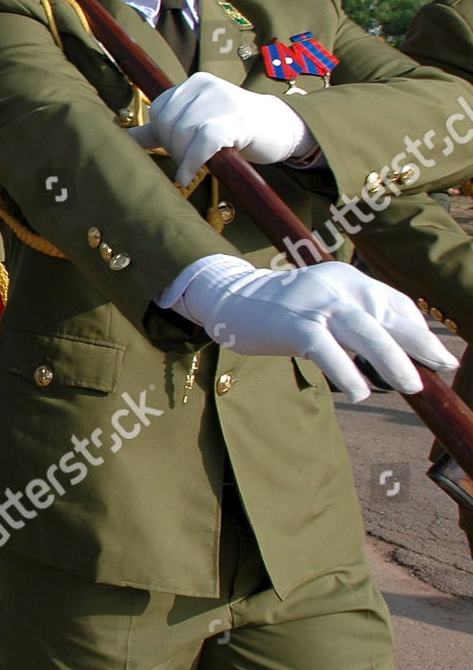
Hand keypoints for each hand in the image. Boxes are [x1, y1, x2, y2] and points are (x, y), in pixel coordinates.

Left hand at [128, 72, 314, 185]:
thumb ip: (161, 130)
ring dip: (183, 156)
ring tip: (195, 165)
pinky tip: (188, 175)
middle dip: (173, 147)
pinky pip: (202, 142)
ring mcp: (222, 101)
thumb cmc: (234, 129)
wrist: (280, 130)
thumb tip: (122, 138)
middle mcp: (206, 86)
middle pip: (168, 122)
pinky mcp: (236, 120)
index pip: (159, 111)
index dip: (162, 135)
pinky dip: (192, 162)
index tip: (177, 150)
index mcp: (194, 84)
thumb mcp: (196, 123)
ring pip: (183, 133)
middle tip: (188, 161)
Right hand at [173, 257, 457, 401]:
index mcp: (347, 278)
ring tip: (410, 386)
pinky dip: (347, 373)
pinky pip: (327, 350)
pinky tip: (359, 392)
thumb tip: (396, 356)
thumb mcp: (324, 306)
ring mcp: (314, 302)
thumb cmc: (283, 311)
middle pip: (387, 317)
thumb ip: (355, 322)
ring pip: (366, 332)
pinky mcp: (293, 324)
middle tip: (438, 370)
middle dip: (417, 346)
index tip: (439, 356)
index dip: (420, 331)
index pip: (395, 303)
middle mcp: (336, 284)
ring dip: (392, 361)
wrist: (231, 301)